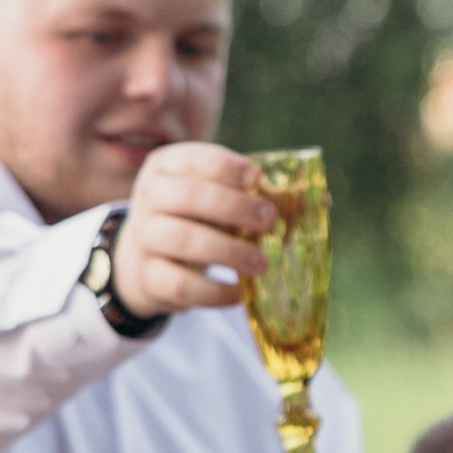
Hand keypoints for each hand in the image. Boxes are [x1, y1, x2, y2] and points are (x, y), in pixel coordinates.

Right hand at [111, 144, 276, 321]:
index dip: (226, 168)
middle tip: (270, 220)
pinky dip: (214, 292)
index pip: (193, 159)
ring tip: (261, 263)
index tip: (257, 179)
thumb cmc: (192, 218)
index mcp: (166, 167)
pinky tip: (239, 293)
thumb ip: (246, 193)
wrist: (144, 259)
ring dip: (229, 251)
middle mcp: (149, 197)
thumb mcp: (211, 196)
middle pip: (189, 196)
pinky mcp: (147, 276)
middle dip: (235, 207)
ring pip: (184, 240)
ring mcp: (143, 237)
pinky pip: (181, 285)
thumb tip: (308, 202)